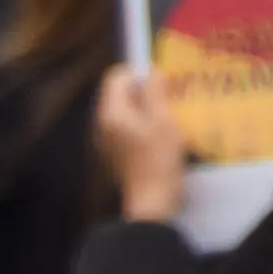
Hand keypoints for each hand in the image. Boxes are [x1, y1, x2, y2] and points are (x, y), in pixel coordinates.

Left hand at [96, 65, 190, 221]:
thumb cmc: (159, 159)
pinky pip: (127, 127)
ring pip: (125, 110)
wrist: (151, 202)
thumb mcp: (163, 120)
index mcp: (111, 112)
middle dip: (144, 90)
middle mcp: (102, 123)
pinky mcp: (116, 152)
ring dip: (146, 108)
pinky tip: (162, 135)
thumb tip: (151, 72)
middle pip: (120, 93)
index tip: (162, 84)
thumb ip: (155, 92)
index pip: (116, 76)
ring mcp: (107, 139)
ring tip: (169, 117)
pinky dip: (143, 124)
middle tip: (169, 99)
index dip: (139, 73)